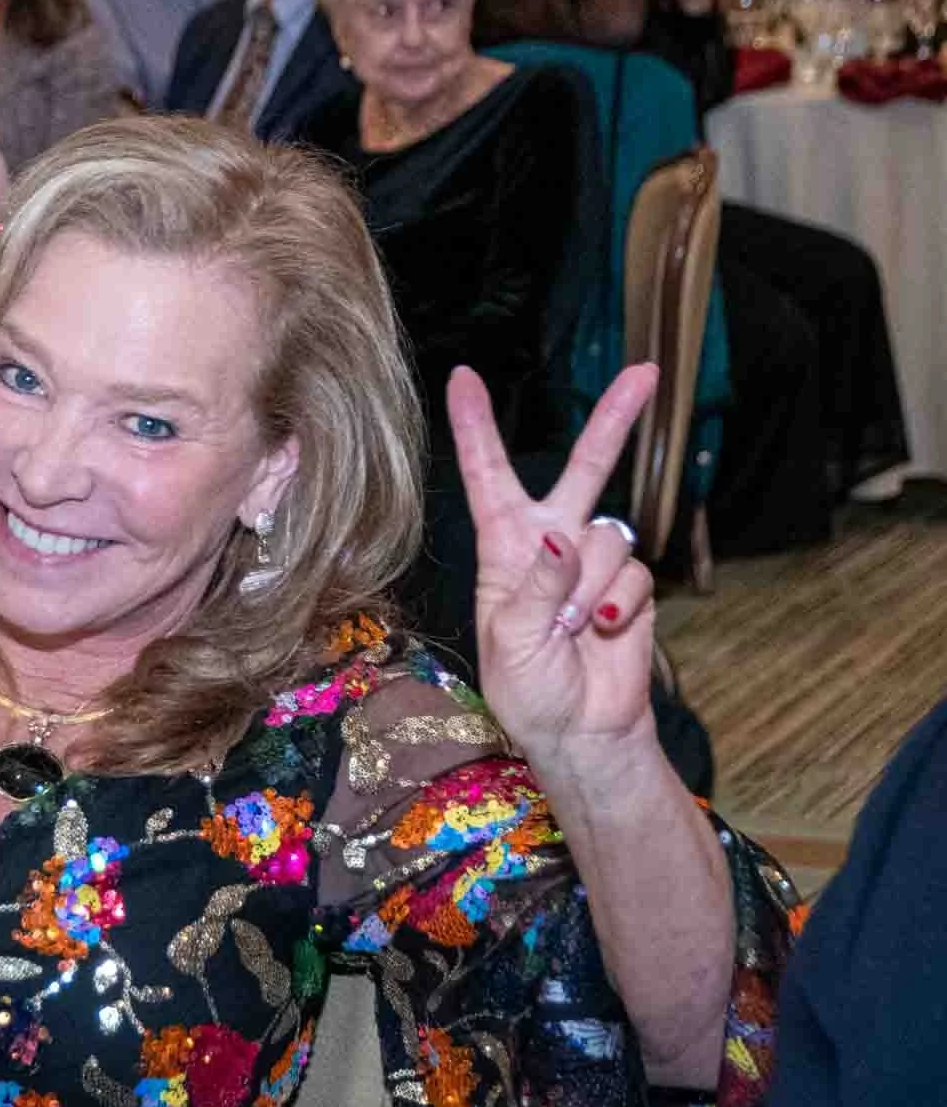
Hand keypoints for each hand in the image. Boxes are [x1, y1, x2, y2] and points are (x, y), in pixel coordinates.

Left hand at [447, 363, 659, 781]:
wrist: (579, 731)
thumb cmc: (528, 690)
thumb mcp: (512, 640)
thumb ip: (537, 589)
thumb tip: (560, 541)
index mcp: (503, 547)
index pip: (488, 475)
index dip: (476, 427)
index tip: (463, 377)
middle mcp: (550, 543)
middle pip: (584, 469)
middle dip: (614, 421)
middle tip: (643, 375)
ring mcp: (593, 563)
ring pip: (609, 537)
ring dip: (590, 586)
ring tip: (573, 628)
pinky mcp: (630, 586)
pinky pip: (635, 574)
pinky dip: (619, 604)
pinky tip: (602, 631)